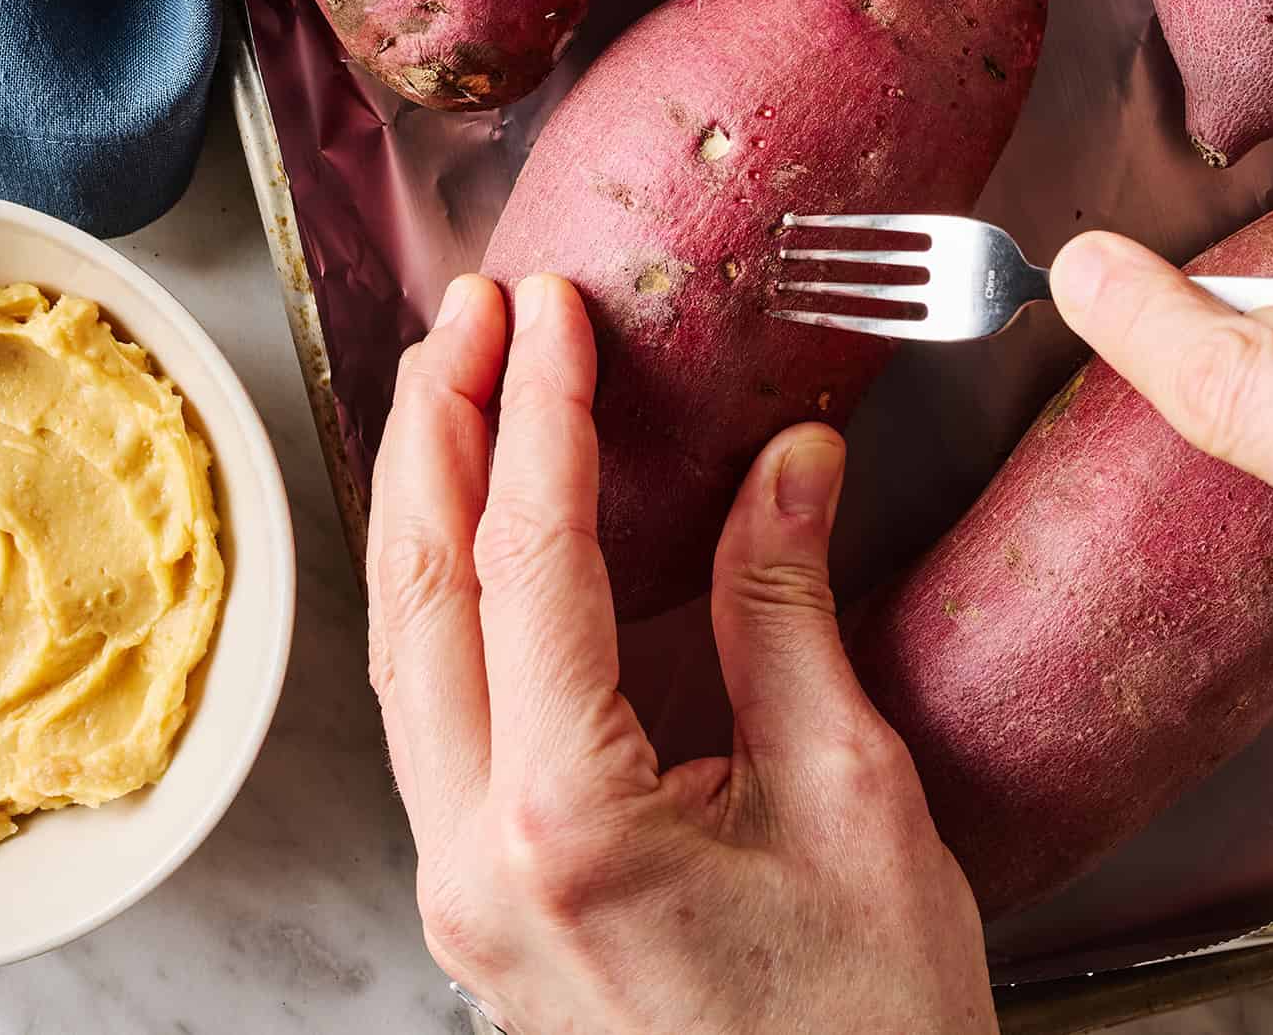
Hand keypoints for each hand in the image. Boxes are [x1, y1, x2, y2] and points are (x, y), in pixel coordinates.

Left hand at [366, 272, 996, 1034]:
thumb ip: (789, 611)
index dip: (540, 412)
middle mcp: (476, 857)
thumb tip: (789, 456)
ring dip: (424, 501)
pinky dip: (443, 594)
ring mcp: (461, 891)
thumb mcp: (851, 796)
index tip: (553, 310)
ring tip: (456, 381)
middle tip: (475, 310)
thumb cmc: (868, 1031)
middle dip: (438, 428)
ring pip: (405, 653)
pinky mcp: (482, 904)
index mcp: (567, 824)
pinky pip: (431, 714)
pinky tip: (472, 533)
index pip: (530, 561)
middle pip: (420, 593)